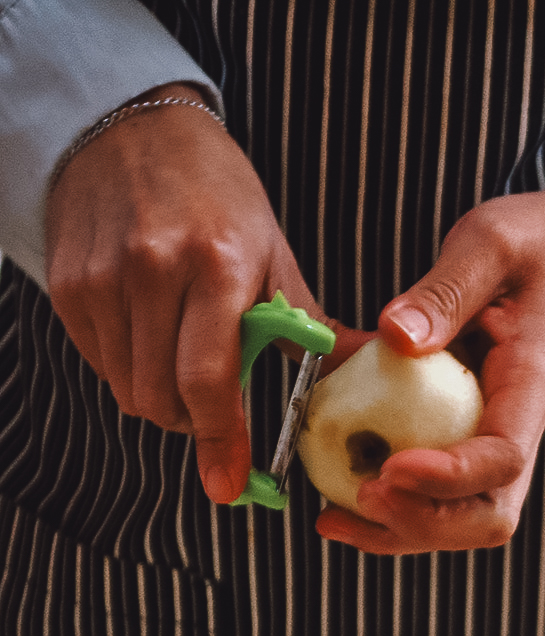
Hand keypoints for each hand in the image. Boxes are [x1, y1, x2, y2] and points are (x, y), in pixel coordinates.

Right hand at [44, 85, 369, 503]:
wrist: (131, 131)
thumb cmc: (216, 197)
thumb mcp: (273, 251)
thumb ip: (309, 326)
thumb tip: (365, 375)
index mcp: (219, 265)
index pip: (210, 379)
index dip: (220, 440)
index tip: (228, 484)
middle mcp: (154, 269)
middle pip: (163, 399)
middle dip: (193, 423)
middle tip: (214, 409)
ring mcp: (104, 277)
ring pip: (128, 390)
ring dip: (160, 398)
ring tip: (181, 358)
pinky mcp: (68, 284)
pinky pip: (100, 363)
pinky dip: (127, 368)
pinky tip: (147, 332)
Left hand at [315, 160, 544, 554]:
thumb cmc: (538, 242)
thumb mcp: (489, 243)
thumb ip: (445, 290)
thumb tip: (394, 336)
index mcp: (529, 385)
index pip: (502, 458)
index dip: (448, 476)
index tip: (391, 467)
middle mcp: (519, 430)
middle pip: (487, 517)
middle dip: (424, 523)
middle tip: (361, 495)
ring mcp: (498, 445)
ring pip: (463, 521)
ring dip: (402, 533)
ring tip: (333, 517)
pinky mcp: (473, 444)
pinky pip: (442, 499)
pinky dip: (395, 514)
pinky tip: (341, 502)